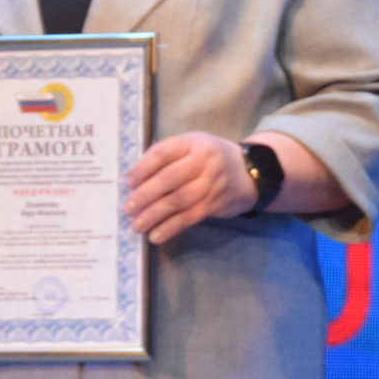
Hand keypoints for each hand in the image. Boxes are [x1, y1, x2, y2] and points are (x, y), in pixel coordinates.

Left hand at [127, 133, 258, 245]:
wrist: (250, 173)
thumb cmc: (209, 159)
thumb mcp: (192, 147)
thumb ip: (167, 157)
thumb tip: (134, 181)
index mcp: (193, 142)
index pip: (163, 153)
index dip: (143, 168)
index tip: (128, 182)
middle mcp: (204, 161)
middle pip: (170, 178)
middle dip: (145, 194)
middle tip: (128, 208)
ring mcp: (212, 183)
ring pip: (179, 200)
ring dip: (155, 214)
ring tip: (137, 225)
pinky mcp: (215, 204)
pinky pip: (190, 217)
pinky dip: (171, 227)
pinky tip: (156, 235)